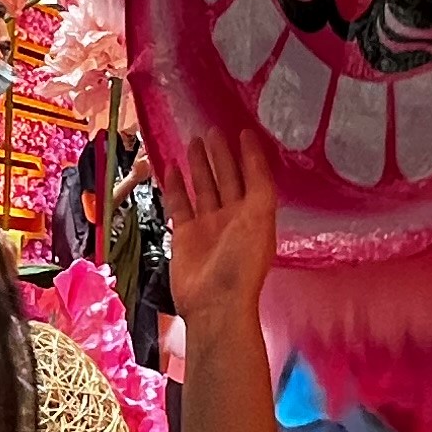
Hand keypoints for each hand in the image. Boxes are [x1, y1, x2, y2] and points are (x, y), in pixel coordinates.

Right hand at [157, 125, 281, 326]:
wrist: (214, 301)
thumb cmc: (241, 260)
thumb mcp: (260, 217)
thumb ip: (259, 182)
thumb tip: (254, 150)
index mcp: (256, 214)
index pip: (253, 177)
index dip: (249, 155)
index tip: (242, 131)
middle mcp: (233, 218)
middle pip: (227, 178)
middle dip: (222, 155)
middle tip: (213, 129)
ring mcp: (208, 226)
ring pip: (204, 188)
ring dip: (200, 165)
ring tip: (194, 140)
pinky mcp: (185, 234)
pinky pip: (180, 204)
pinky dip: (176, 186)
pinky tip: (172, 167)